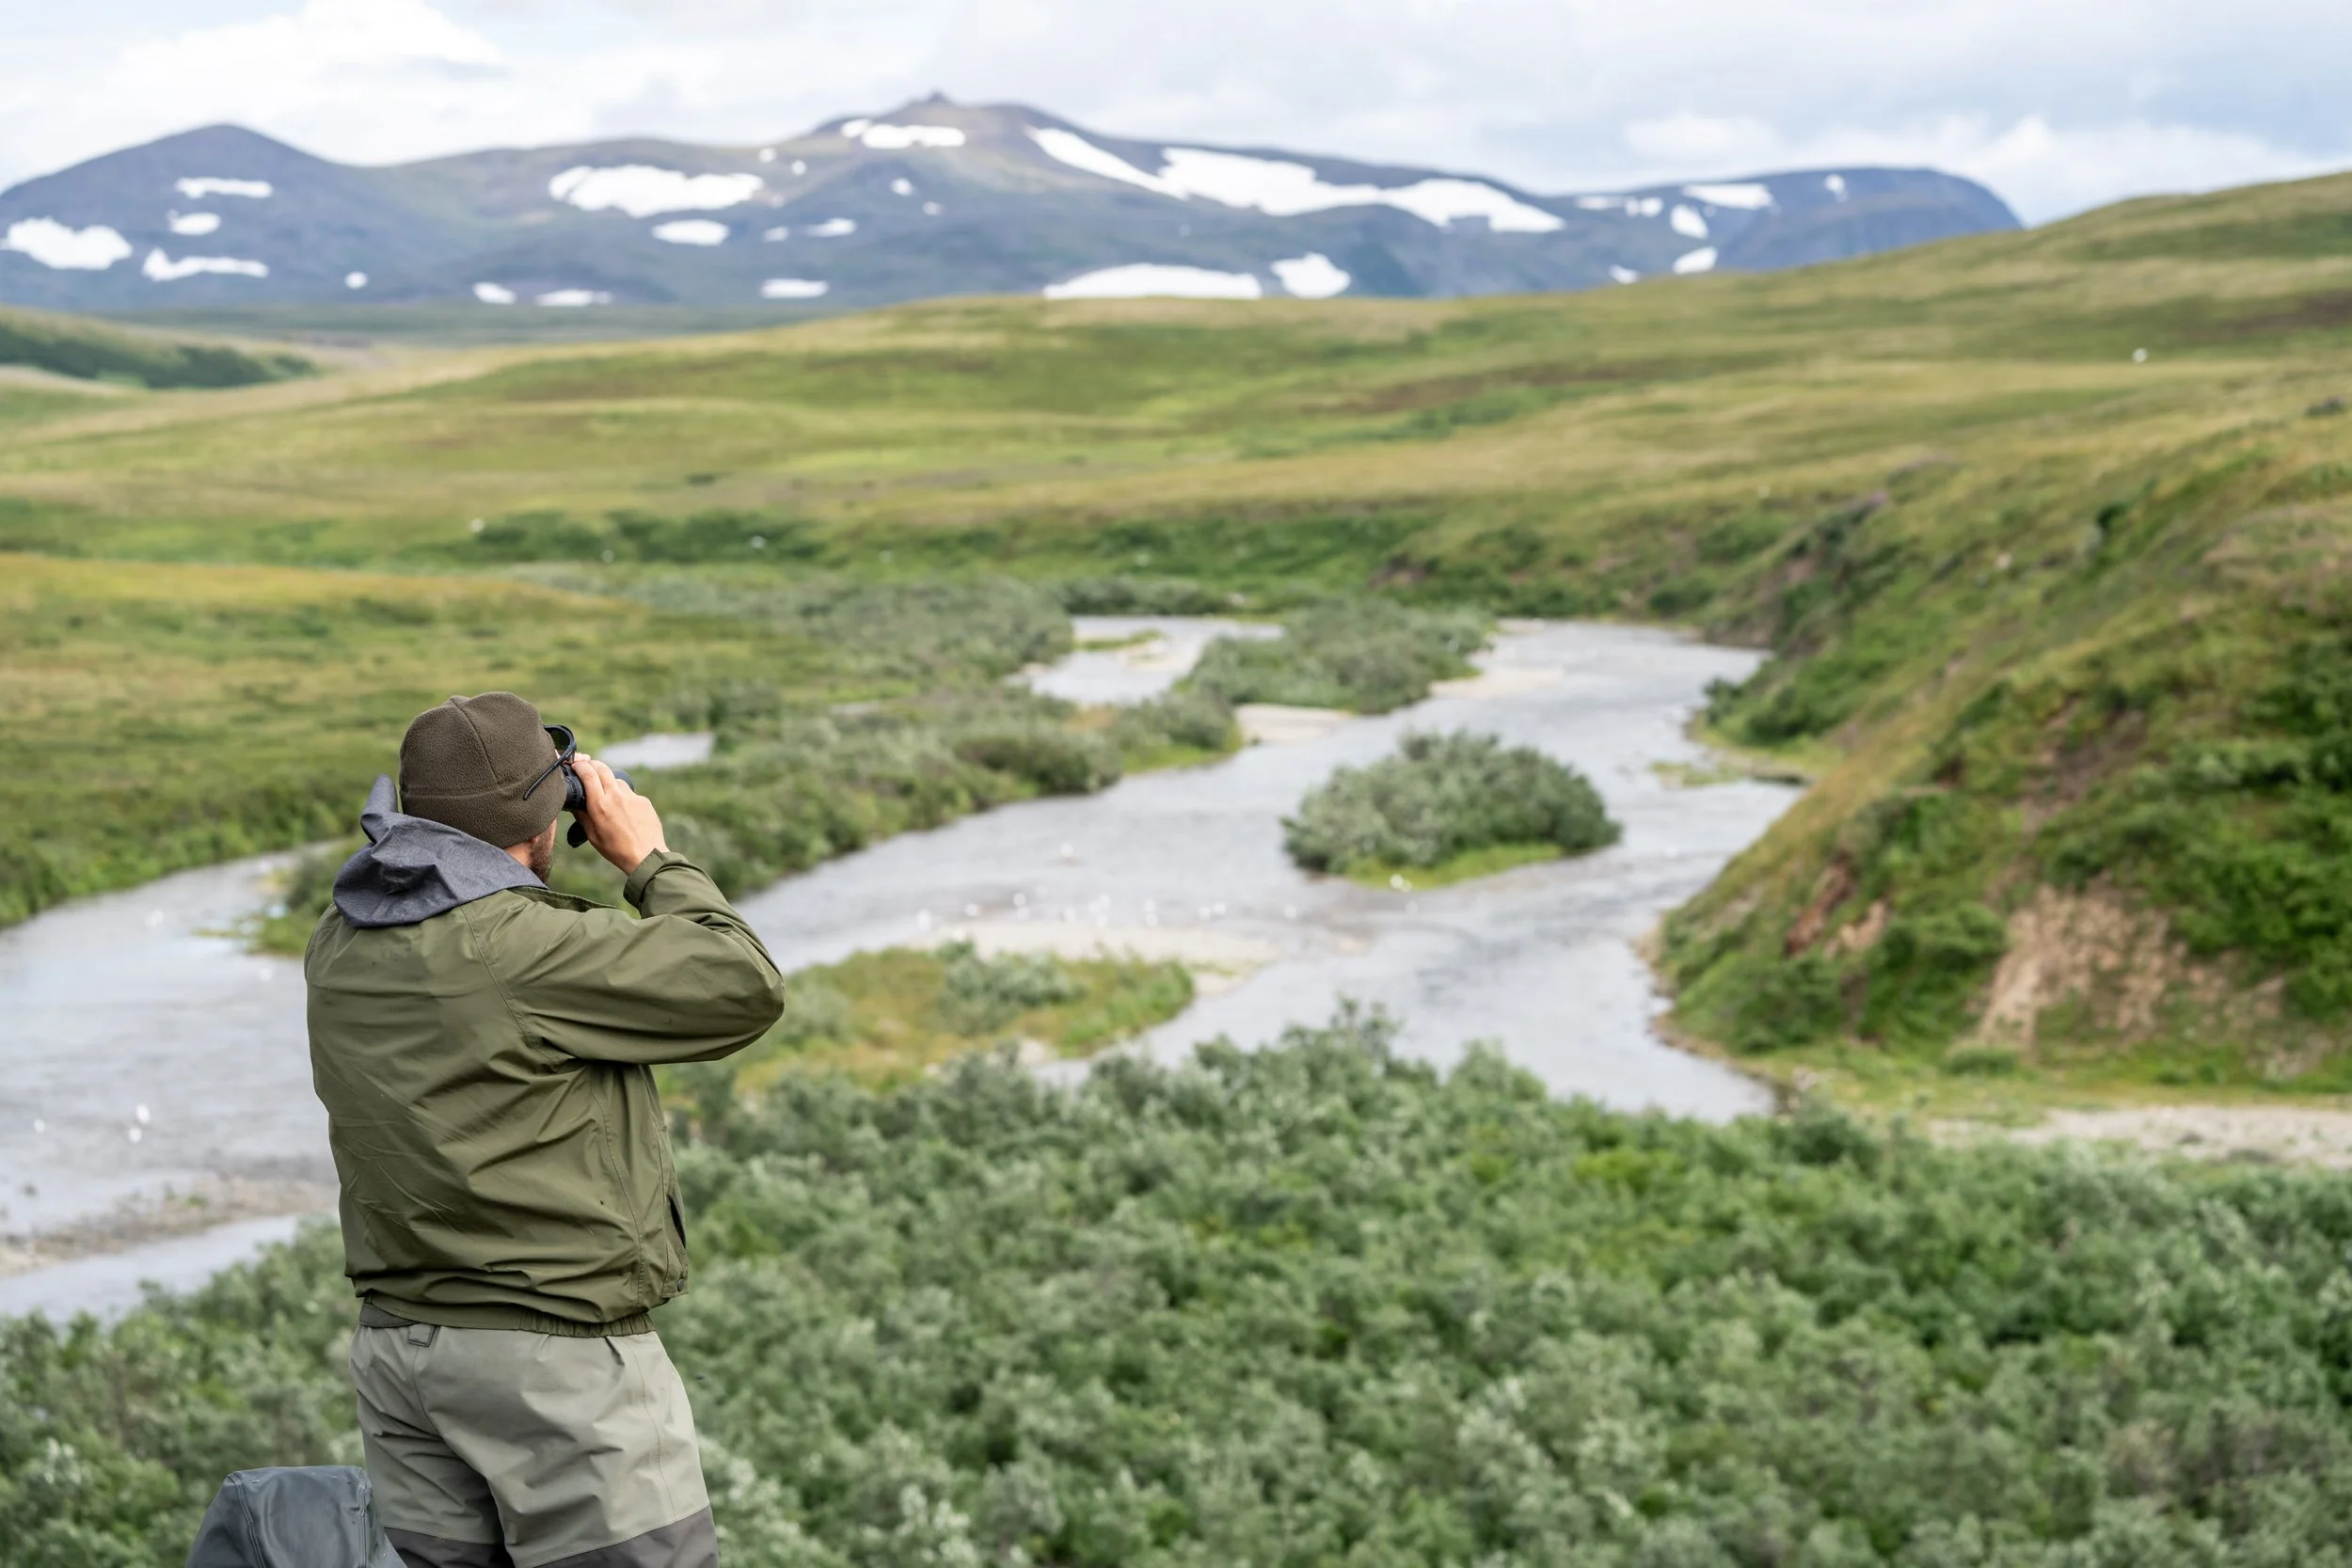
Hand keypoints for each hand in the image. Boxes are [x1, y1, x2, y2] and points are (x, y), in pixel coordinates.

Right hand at [571, 754, 666, 874]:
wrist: (646, 856)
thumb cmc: (617, 850)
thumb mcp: (593, 836)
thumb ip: (582, 817)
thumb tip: (573, 804)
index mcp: (600, 805)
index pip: (588, 774)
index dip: (580, 765)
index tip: (575, 764)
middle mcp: (616, 796)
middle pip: (602, 768)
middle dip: (592, 764)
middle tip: (587, 766)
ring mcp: (632, 797)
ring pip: (617, 780)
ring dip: (609, 781)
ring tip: (606, 793)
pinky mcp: (644, 801)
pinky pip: (630, 793)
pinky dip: (623, 796)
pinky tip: (623, 810)